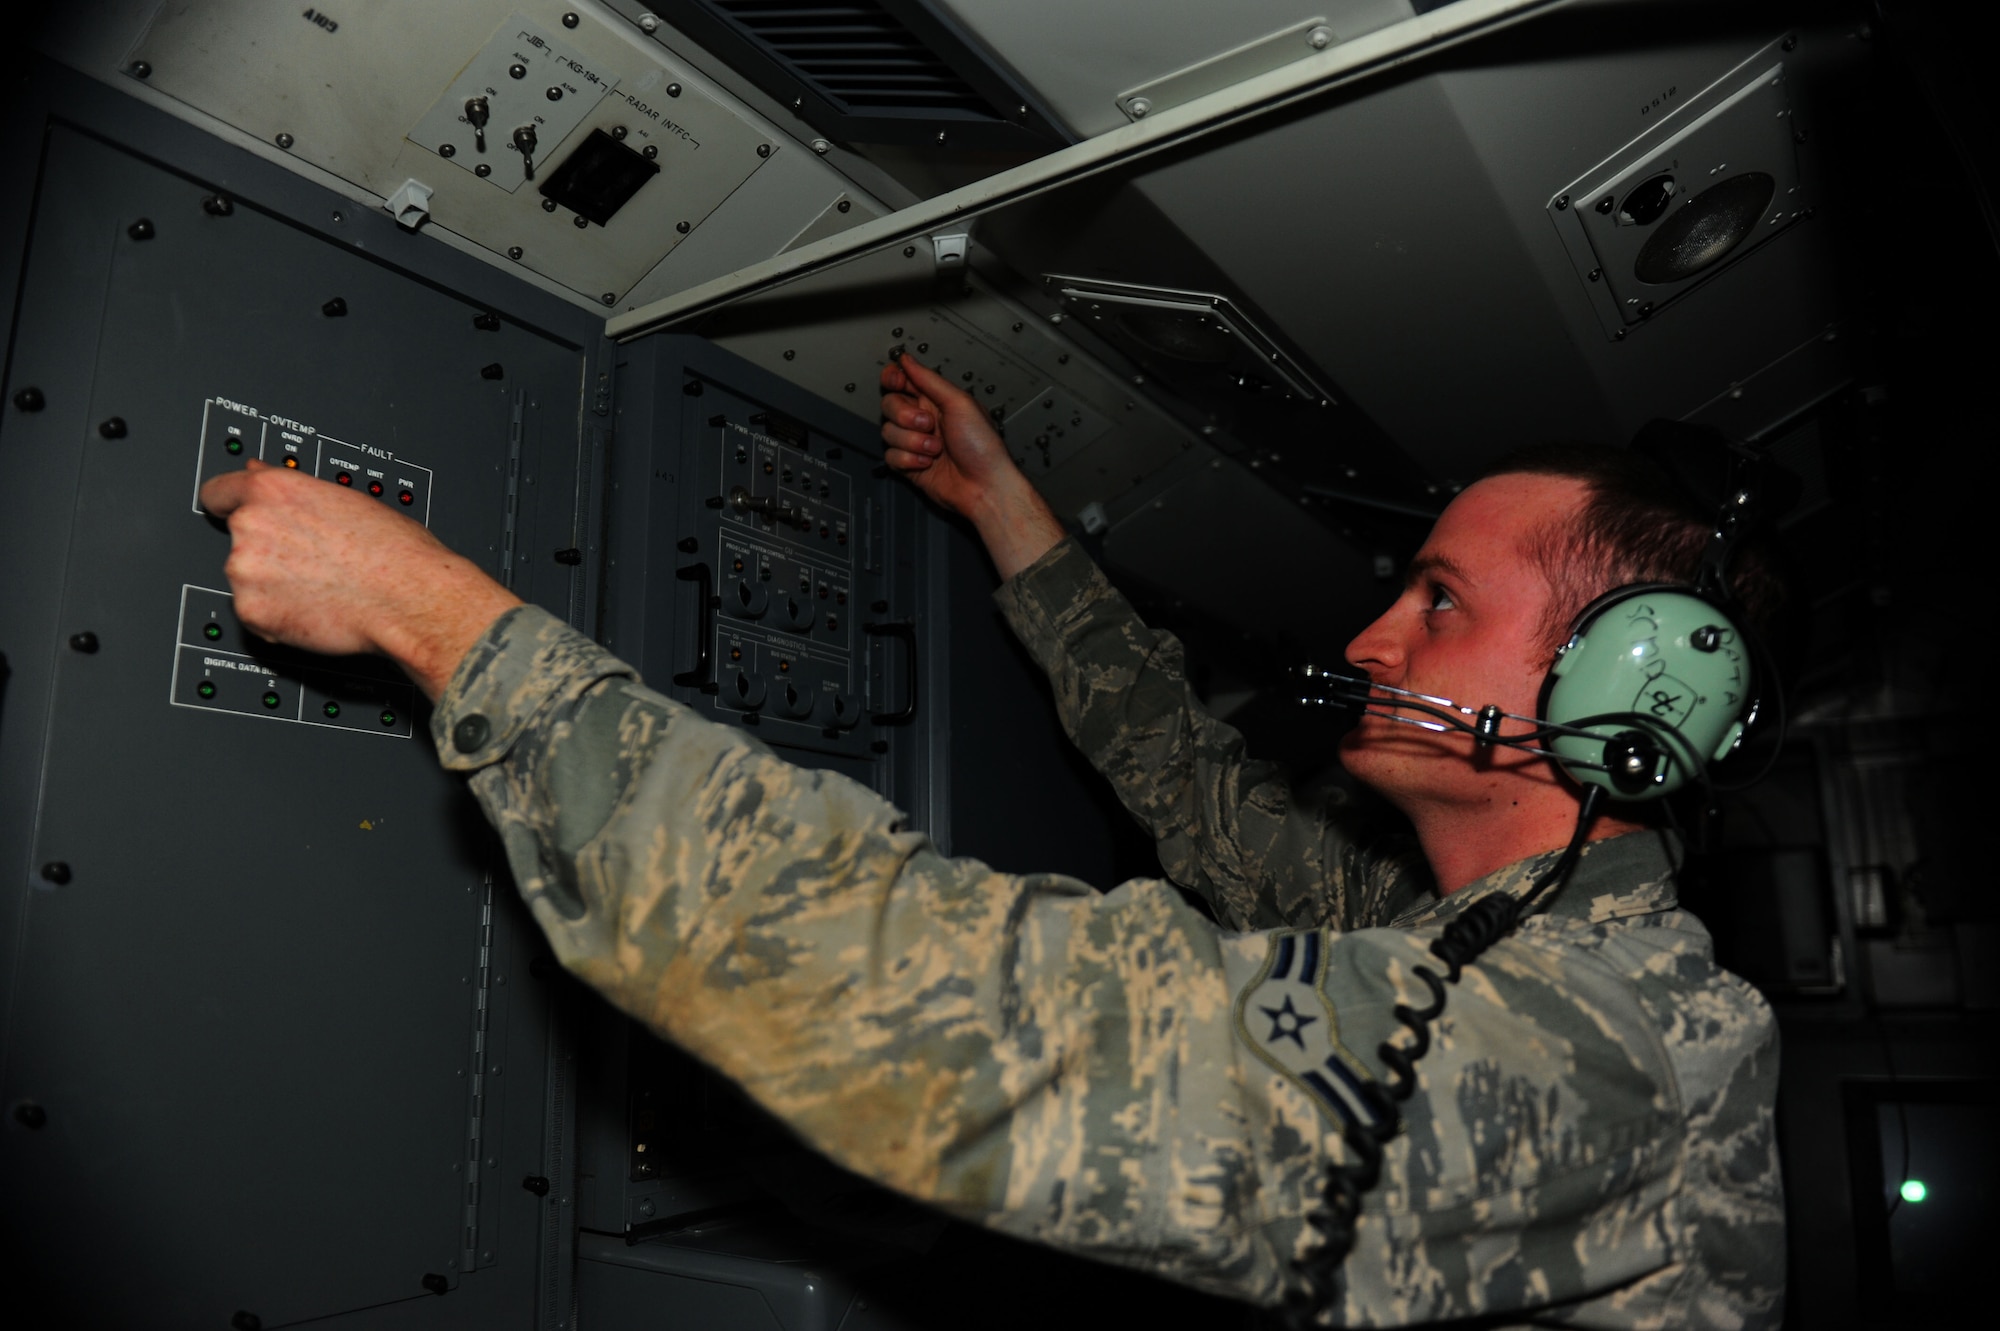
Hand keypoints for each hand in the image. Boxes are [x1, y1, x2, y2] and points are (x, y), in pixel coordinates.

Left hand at [198, 460, 520, 699]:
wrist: (411, 600)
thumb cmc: (394, 550)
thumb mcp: (345, 498)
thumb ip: (291, 488)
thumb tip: (258, 473)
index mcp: (272, 490)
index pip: (218, 492)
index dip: (229, 505)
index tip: (235, 515)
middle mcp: (250, 526)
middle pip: (238, 541)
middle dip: (266, 553)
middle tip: (310, 564)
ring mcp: (245, 572)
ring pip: (247, 580)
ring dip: (272, 587)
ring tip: (320, 589)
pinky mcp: (252, 613)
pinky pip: (256, 615)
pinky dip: (278, 618)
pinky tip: (315, 610)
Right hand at [878, 354, 1018, 518]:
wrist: (984, 487)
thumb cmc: (983, 447)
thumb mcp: (960, 403)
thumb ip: (929, 379)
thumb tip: (907, 360)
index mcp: (936, 400)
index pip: (903, 381)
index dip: (894, 379)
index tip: (897, 382)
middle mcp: (923, 419)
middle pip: (889, 405)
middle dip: (906, 416)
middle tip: (928, 424)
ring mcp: (915, 442)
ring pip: (888, 432)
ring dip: (912, 441)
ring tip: (935, 448)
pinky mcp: (909, 464)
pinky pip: (891, 455)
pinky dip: (909, 460)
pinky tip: (928, 463)